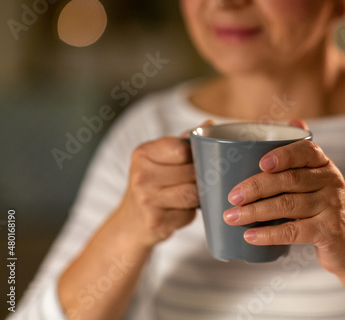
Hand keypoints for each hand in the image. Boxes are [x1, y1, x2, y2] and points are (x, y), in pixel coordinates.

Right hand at [117, 120, 213, 247]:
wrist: (132, 220)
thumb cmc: (153, 183)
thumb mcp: (162, 157)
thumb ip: (186, 141)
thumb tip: (210, 124)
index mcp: (143, 153)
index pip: (183, 149)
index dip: (197, 154)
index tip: (201, 159)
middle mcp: (141, 175)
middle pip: (191, 172)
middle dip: (202, 176)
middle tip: (201, 179)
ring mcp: (147, 199)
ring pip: (193, 193)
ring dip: (199, 195)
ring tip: (192, 193)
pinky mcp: (156, 221)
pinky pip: (188, 214)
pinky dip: (190, 213)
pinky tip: (181, 210)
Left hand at [223, 120, 344, 275]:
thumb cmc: (324, 206)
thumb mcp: (318, 178)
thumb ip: (302, 155)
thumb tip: (293, 119)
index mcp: (323, 164)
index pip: (305, 151)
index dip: (283, 155)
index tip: (260, 163)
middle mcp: (330, 181)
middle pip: (290, 180)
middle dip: (256, 187)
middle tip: (232, 197)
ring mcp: (330, 207)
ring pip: (288, 205)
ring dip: (255, 211)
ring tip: (231, 217)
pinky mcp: (328, 232)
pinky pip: (294, 231)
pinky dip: (269, 234)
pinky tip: (250, 236)